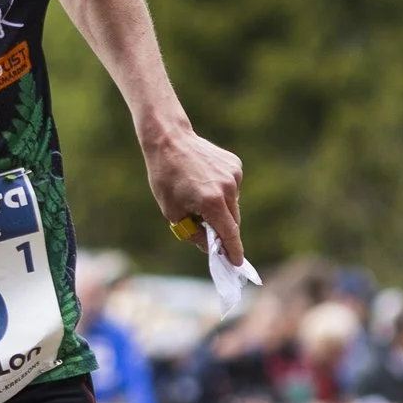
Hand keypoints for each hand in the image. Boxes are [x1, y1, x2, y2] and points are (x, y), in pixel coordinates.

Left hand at [144, 122, 244, 266]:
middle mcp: (227, 188)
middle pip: (233, 221)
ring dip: (222, 209)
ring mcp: (233, 175)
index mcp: (211, 202)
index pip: (229, 234)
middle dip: (223, 230)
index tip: (237, 263)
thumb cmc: (166, 177)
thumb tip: (210, 246)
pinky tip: (205, 181)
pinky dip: (223, 192)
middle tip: (210, 234)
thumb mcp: (172, 212)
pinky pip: (232, 188)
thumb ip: (193, 232)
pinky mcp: (235, 165)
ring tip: (199, 197)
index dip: (233, 251)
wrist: (169, 139)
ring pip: (233, 204)